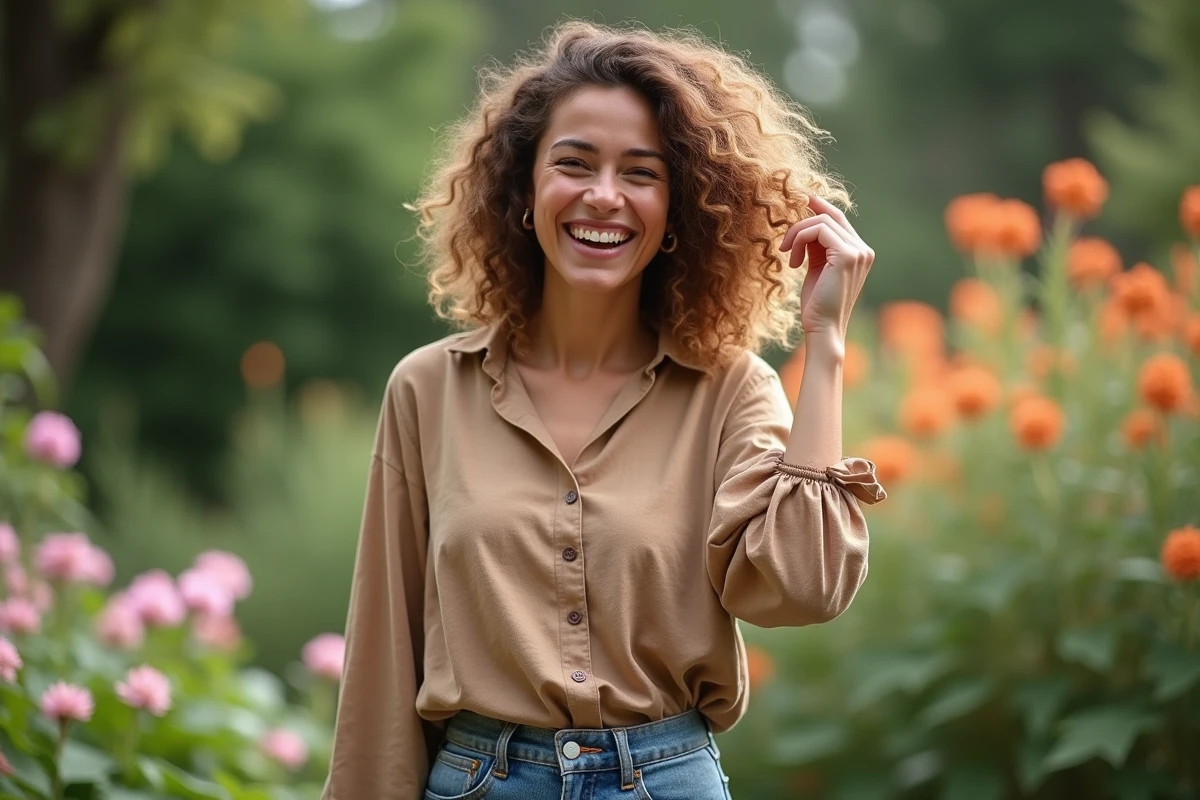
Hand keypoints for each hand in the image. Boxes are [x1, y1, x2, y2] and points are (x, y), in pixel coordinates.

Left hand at [780, 195, 874, 340]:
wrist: (823, 328)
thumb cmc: (817, 303)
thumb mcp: (817, 268)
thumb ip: (817, 246)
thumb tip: (806, 222)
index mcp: (859, 253)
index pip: (838, 220)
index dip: (819, 206)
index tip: (800, 199)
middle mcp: (863, 250)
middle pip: (830, 217)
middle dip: (803, 221)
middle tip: (784, 241)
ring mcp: (858, 252)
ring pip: (821, 221)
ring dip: (797, 235)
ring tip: (788, 257)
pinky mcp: (846, 255)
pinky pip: (817, 230)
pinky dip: (799, 240)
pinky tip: (794, 262)